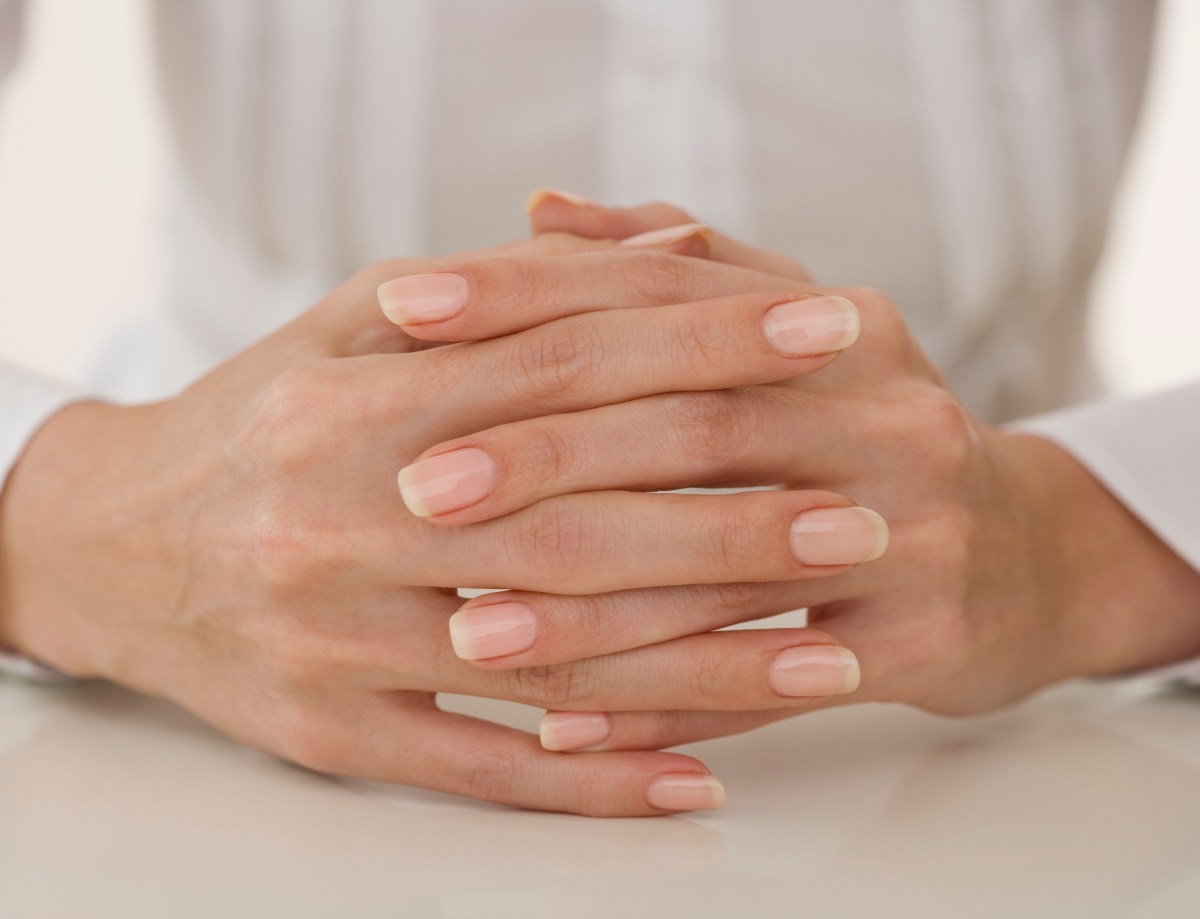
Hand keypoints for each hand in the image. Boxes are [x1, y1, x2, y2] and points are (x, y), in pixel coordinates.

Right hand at [0, 233, 877, 814]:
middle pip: (579, 519)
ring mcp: (344, 640)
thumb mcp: (353, 325)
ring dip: (705, 669)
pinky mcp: (336, 731)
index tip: (825, 335)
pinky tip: (702, 782)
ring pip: (554, 661)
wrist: (109, 541)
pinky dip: (597, 787)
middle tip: (865, 520)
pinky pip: (481, 769)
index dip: (705, 345)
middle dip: (735, 520)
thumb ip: (507, 291)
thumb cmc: (260, 418)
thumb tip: (669, 248)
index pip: (567, 362)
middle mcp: (352, 521)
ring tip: (833, 661)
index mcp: (361, 401)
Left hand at [385, 194, 1199, 753]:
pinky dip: (665, 706)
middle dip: (548, 455)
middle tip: (416, 489)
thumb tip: (542, 209)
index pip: (665, 291)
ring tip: (468, 632)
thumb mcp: (793, 336)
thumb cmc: (862, 436)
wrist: (1020, 552)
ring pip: (724, 571)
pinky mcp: (923, 639)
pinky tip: (566, 730)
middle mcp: (888, 412)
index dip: (532, 296)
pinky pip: (768, 685)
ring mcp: (917, 531)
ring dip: (591, 610)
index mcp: (839, 323)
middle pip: (694, 426)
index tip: (406, 306)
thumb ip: (677, 269)